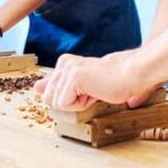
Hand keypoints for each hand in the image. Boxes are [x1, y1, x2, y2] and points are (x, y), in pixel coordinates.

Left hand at [34, 50, 156, 110]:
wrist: (131, 76)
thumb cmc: (112, 82)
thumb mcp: (80, 85)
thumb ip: (57, 85)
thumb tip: (36, 88)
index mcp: (64, 62)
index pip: (49, 93)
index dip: (70, 99)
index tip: (87, 90)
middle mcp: (64, 62)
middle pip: (49, 98)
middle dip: (70, 102)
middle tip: (91, 92)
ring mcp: (68, 68)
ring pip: (56, 102)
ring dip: (76, 104)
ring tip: (93, 91)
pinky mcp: (74, 77)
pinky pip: (65, 104)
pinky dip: (80, 104)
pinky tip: (94, 92)